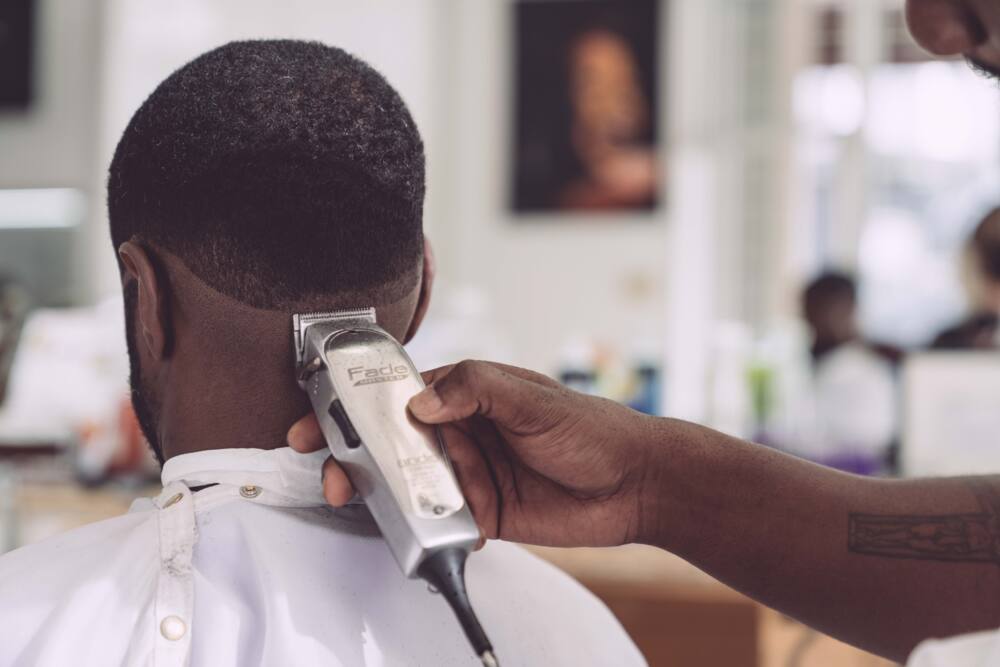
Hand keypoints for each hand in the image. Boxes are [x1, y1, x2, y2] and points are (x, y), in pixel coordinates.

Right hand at [288, 360, 660, 546]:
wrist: (634, 485)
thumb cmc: (590, 428)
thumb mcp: (532, 397)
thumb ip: (475, 389)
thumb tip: (421, 403)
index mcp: (466, 394)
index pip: (399, 393)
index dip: (355, 402)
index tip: (320, 414)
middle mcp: (461, 433)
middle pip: (391, 443)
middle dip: (355, 455)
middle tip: (333, 471)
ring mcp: (468, 475)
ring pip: (409, 485)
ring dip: (382, 494)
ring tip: (361, 500)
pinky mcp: (481, 514)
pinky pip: (440, 523)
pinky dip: (424, 529)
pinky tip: (418, 530)